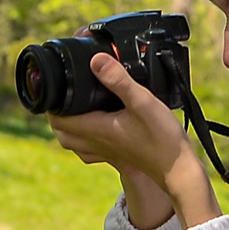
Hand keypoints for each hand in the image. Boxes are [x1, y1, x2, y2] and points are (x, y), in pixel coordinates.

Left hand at [48, 54, 221, 229]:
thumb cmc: (162, 139)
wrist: (177, 169)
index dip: (51, 100)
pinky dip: (82, 136)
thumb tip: (95, 60)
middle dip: (56, 110)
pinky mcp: (114, 155)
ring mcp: (103, 151)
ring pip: (71, 139)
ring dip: (67, 123)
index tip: (57, 82)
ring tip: (74, 104)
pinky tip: (94, 124)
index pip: (57, 118)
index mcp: (95, 129)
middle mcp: (94, 142)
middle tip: (64, 90)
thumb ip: (118, 80)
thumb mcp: (142, 102)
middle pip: (60, 129)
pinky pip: (87, 147)